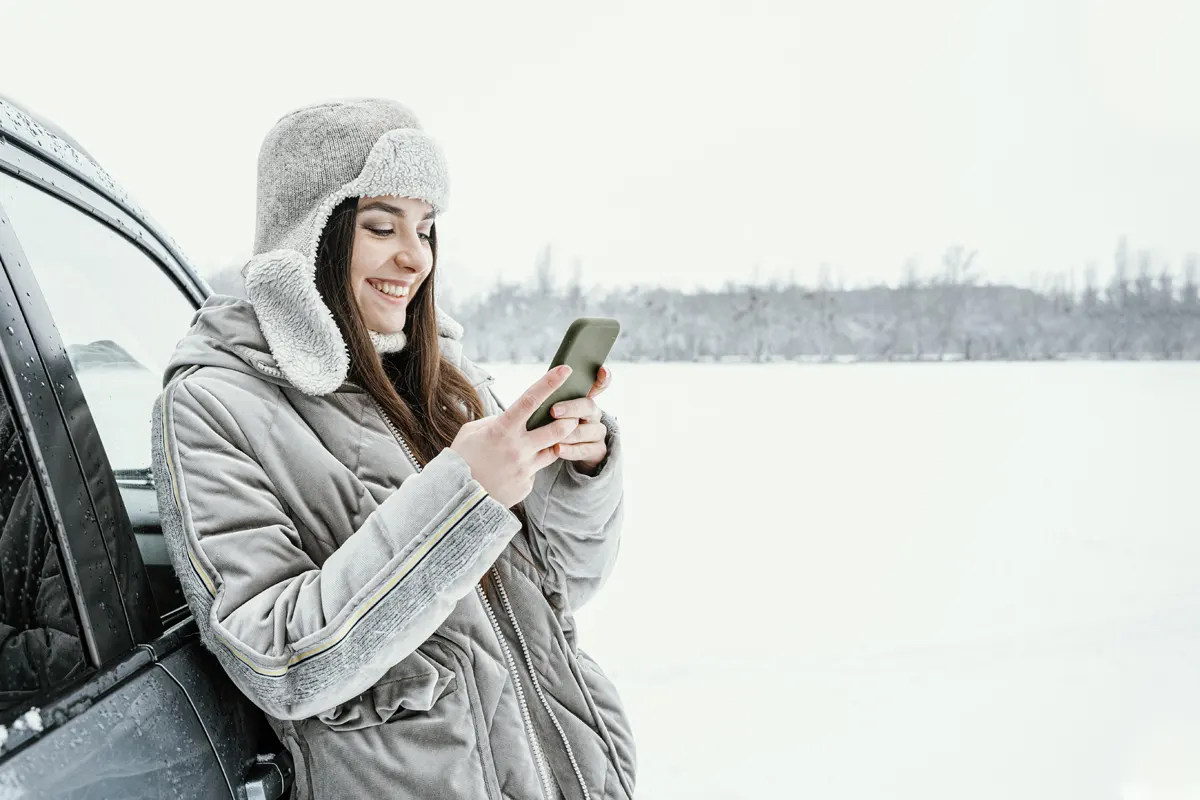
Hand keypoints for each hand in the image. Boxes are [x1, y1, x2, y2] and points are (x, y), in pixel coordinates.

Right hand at [450, 365, 579, 507]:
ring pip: (552, 451)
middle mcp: (517, 448)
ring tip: (535, 444)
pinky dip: (529, 467)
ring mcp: (524, 469)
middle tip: (573, 416)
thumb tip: (513, 416)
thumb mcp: (471, 432)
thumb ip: (495, 421)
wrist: (456, 499)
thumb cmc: (462, 460)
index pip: (530, 400)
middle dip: (569, 420)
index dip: (549, 383)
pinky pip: (536, 471)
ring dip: (551, 444)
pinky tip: (510, 471)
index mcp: (501, 430)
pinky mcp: (526, 485)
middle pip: (557, 429)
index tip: (565, 370)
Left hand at [548, 365, 611, 474]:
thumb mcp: (550, 411)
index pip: (598, 384)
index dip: (602, 377)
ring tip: (552, 436)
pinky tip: (557, 449)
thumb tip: (539, 388)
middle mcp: (593, 413)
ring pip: (588, 430)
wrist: (558, 453)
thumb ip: (551, 399)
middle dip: (571, 408)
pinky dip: (570, 450)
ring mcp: (597, 432)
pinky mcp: (598, 451)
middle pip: (588, 406)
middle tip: (553, 411)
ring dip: (569, 433)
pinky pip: (586, 450)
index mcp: (583, 398)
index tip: (602, 370)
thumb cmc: (549, 426)